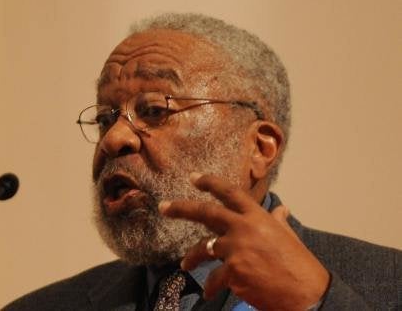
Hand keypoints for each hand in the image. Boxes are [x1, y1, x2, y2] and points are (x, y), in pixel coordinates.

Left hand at [159, 173, 328, 310]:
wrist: (307, 294)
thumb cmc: (299, 265)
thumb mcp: (289, 237)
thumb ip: (278, 222)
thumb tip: (281, 210)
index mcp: (258, 217)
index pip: (230, 193)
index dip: (210, 182)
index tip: (193, 177)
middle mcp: (244, 228)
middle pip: (206, 212)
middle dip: (181, 208)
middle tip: (163, 207)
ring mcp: (237, 248)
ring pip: (203, 248)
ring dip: (191, 257)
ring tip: (184, 265)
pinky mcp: (233, 270)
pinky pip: (213, 278)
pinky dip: (210, 286)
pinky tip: (209, 293)